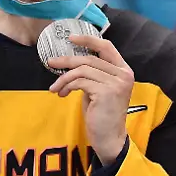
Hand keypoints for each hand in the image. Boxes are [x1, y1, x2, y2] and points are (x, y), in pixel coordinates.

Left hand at [47, 35, 133, 165]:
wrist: (109, 137)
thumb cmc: (102, 114)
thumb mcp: (99, 88)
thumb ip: (93, 73)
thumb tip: (70, 60)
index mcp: (124, 70)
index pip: (106, 47)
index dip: (88, 39)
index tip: (70, 38)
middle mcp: (123, 74)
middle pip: (89, 58)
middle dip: (67, 61)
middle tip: (51, 63)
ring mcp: (116, 83)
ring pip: (82, 70)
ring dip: (64, 78)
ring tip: (56, 88)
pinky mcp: (106, 92)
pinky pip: (79, 82)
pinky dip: (67, 86)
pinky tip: (63, 94)